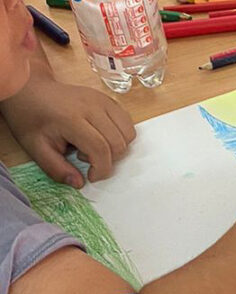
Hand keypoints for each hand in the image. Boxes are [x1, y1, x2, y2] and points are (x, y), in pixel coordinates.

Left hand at [0, 78, 134, 186]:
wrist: (29, 89)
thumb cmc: (30, 118)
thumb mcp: (35, 148)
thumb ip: (56, 169)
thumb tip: (79, 183)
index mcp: (71, 118)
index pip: (100, 148)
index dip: (101, 169)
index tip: (91, 177)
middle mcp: (92, 107)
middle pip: (118, 143)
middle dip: (108, 160)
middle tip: (85, 157)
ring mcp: (103, 101)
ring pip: (128, 134)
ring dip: (116, 148)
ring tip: (93, 145)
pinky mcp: (108, 100)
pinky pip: (127, 124)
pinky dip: (120, 136)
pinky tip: (101, 136)